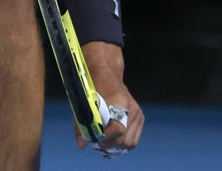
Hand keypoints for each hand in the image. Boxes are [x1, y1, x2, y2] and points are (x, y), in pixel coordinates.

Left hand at [77, 41, 143, 156]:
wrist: (106, 75)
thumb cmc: (93, 88)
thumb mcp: (83, 104)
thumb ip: (82, 125)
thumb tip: (82, 145)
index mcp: (120, 102)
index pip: (118, 130)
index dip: (105, 138)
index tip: (94, 140)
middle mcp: (132, 109)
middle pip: (123, 140)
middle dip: (108, 144)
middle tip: (95, 142)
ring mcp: (138, 114)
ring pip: (129, 144)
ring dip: (115, 146)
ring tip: (102, 141)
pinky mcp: (140, 118)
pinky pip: (132, 140)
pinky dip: (122, 144)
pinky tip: (110, 141)